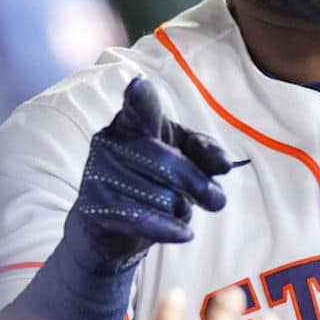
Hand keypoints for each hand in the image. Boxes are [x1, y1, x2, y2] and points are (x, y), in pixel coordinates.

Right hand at [70, 76, 241, 271]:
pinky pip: (143, 219)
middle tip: (217, 201)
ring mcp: (98, 173)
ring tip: (176, 209)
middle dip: (198, 185)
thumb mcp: (185, 159)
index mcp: (133, 120)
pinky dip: (170, 229)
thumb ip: (206, 154)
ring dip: (181, 209)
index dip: (141, 98)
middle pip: (168, 163)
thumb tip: (225, 164)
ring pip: (160, 195)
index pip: (139, 107)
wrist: (113, 225)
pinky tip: (184, 234)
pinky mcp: (94, 207)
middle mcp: (110, 141)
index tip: (139, 85)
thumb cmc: (154, 179)